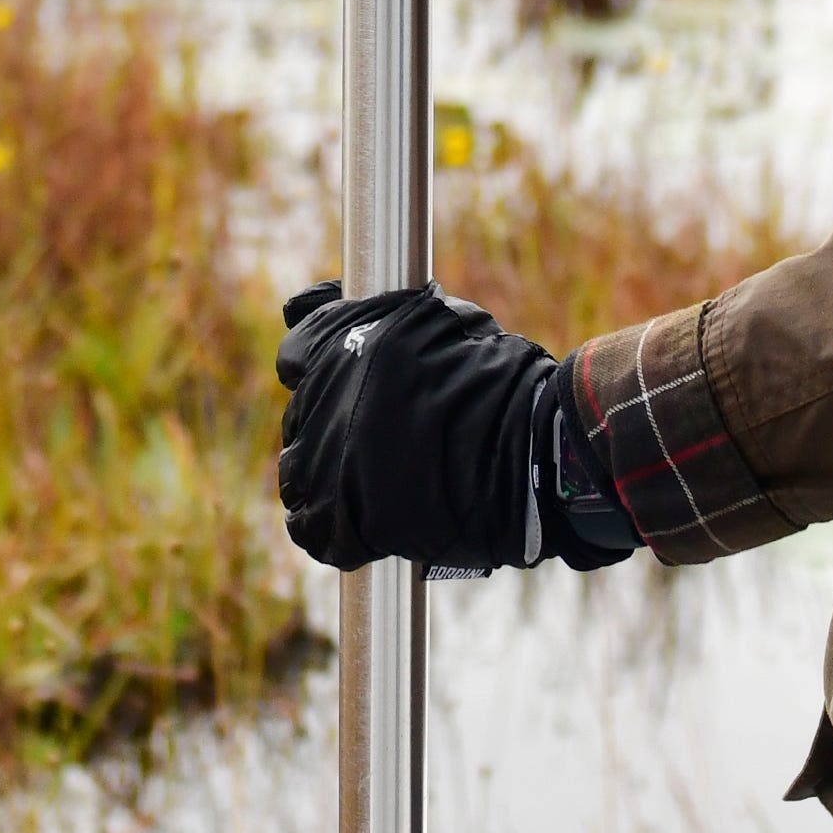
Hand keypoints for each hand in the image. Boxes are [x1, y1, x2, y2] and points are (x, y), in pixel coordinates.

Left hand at [275, 284, 636, 572]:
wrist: (534, 453)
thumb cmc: (496, 382)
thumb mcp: (437, 319)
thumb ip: (368, 313)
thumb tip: (299, 305)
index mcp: (344, 343)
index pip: (298, 354)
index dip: (324, 370)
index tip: (356, 385)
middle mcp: (325, 398)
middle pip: (301, 413)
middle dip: (334, 420)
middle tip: (386, 434)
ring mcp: (329, 460)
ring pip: (298, 467)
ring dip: (327, 470)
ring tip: (374, 476)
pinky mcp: (342, 519)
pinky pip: (311, 527)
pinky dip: (330, 526)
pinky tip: (364, 519)